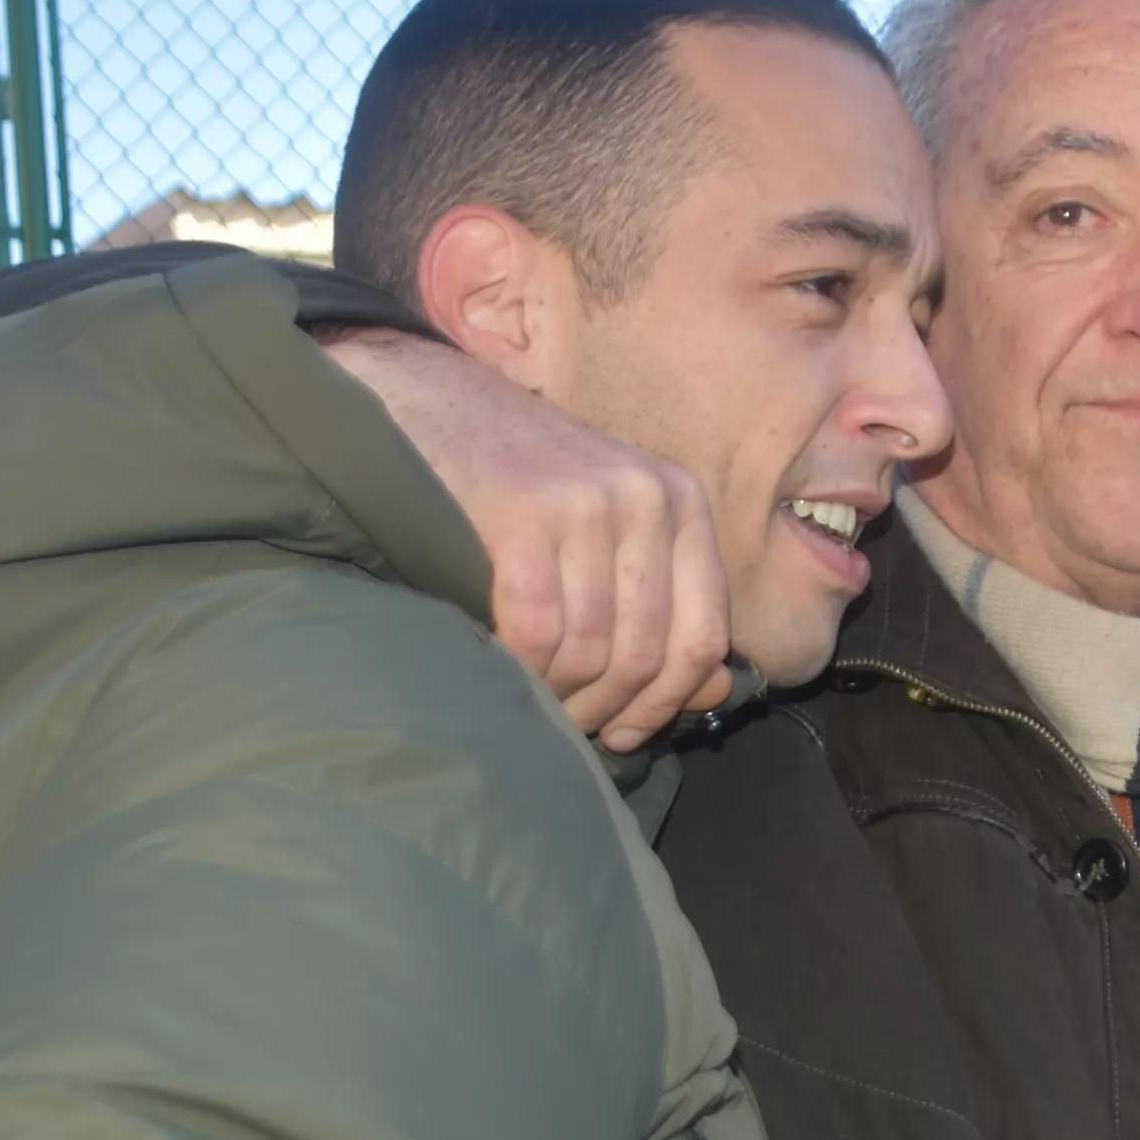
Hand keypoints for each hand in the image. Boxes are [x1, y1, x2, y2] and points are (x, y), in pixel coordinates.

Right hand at [321, 329, 731, 746]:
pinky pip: (536, 630)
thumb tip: (713, 692)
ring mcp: (587, 502)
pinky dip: (519, 669)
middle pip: (647, 653)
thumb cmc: (517, 484)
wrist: (426, 405)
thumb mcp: (608, 535)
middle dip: (605, 709)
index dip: (666, 703)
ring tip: (530, 701)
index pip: (703, 635)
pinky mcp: (523, 513)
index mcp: (681, 503)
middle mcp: (647, 498)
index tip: (624, 733)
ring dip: (559, 697)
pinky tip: (500, 671)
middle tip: (565, 727)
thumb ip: (665, 609)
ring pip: (591, 650)